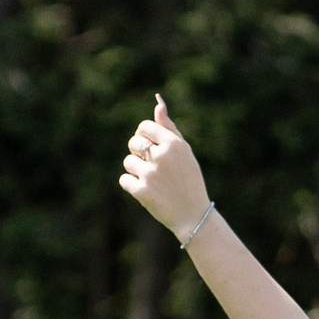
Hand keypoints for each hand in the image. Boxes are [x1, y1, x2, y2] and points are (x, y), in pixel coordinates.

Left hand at [120, 94, 210, 238]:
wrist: (193, 215)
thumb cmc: (189, 180)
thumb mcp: (184, 152)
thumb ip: (169, 128)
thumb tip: (158, 103)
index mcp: (174, 143)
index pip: (144, 127)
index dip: (144, 136)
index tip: (152, 147)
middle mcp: (162, 156)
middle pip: (133, 142)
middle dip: (138, 153)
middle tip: (154, 167)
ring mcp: (151, 174)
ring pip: (128, 162)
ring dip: (136, 171)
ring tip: (154, 181)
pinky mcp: (141, 191)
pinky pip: (124, 180)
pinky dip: (133, 186)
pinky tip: (148, 191)